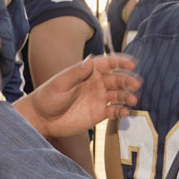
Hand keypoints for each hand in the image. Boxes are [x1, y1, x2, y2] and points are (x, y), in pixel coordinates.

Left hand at [14, 55, 141, 138]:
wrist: (42, 118)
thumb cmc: (48, 96)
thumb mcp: (61, 83)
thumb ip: (76, 73)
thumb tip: (90, 60)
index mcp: (88, 71)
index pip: (108, 63)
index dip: (121, 62)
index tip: (132, 64)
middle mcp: (96, 83)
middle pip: (117, 78)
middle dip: (128, 80)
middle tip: (136, 84)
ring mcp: (99, 98)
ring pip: (119, 94)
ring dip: (127, 95)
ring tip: (133, 100)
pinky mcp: (99, 113)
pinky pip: (115, 110)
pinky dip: (122, 111)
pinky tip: (126, 112)